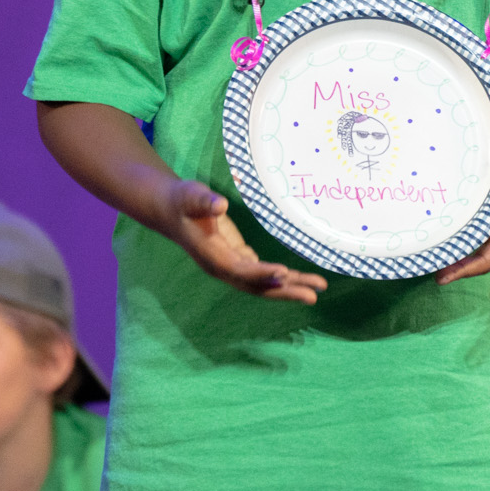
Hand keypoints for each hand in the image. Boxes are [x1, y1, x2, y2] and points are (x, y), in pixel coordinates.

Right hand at [155, 180, 326, 304]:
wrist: (171, 211)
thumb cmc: (183, 201)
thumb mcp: (191, 196)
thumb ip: (204, 201)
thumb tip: (220, 206)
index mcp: (211, 256)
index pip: (239, 269)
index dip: (261, 273)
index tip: (283, 272)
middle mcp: (222, 268)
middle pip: (256, 286)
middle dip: (284, 291)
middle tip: (313, 295)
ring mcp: (231, 266)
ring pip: (262, 284)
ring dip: (289, 286)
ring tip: (318, 287)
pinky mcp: (238, 260)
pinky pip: (262, 274)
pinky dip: (282, 278)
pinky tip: (301, 278)